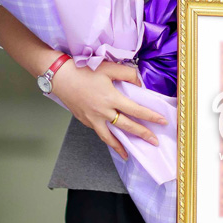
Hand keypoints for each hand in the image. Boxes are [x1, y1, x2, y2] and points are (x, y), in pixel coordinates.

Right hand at [51, 59, 166, 160]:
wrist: (60, 77)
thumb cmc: (83, 70)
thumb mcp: (108, 67)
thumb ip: (127, 74)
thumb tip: (139, 84)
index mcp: (111, 98)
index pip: (136, 110)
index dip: (150, 116)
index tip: (162, 122)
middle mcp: (103, 112)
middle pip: (127, 127)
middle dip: (143, 135)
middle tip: (154, 142)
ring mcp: (92, 118)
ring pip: (109, 137)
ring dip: (121, 146)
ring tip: (128, 154)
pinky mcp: (84, 120)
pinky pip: (99, 132)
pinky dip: (107, 139)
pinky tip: (112, 140)